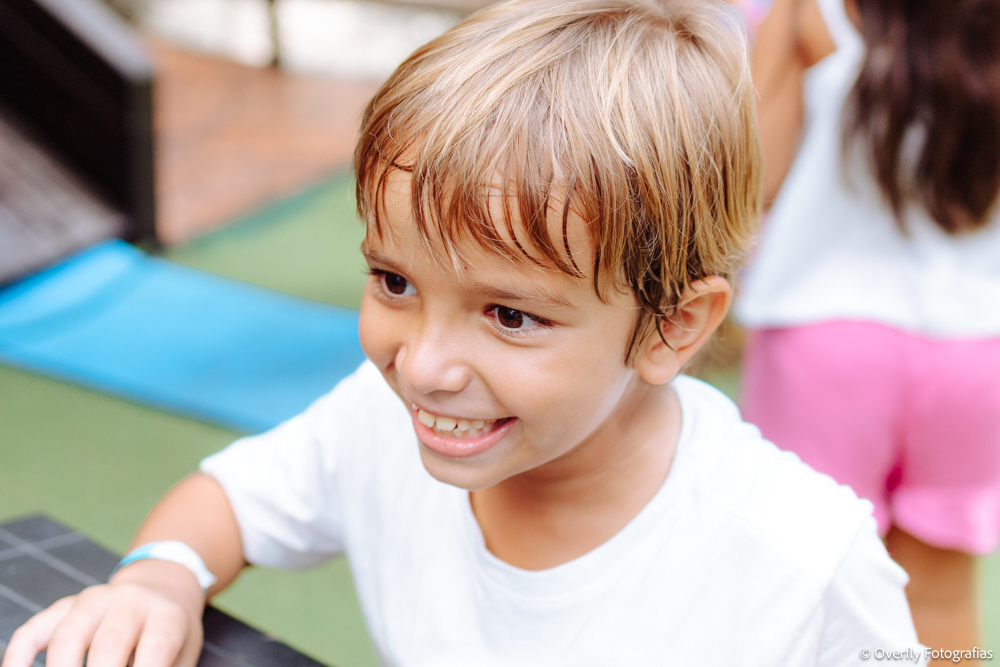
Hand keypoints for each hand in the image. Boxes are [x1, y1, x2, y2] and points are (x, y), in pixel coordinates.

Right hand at [1, 560, 205, 666]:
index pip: (157, 647)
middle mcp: (129, 601)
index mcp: (166, 615)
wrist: (159, 588)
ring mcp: (92, 601)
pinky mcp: (62, 607)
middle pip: (109, 643)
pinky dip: (18, 657)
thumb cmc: (169, 634)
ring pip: (67, 635)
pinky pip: (32, 630)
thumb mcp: (180, 654)